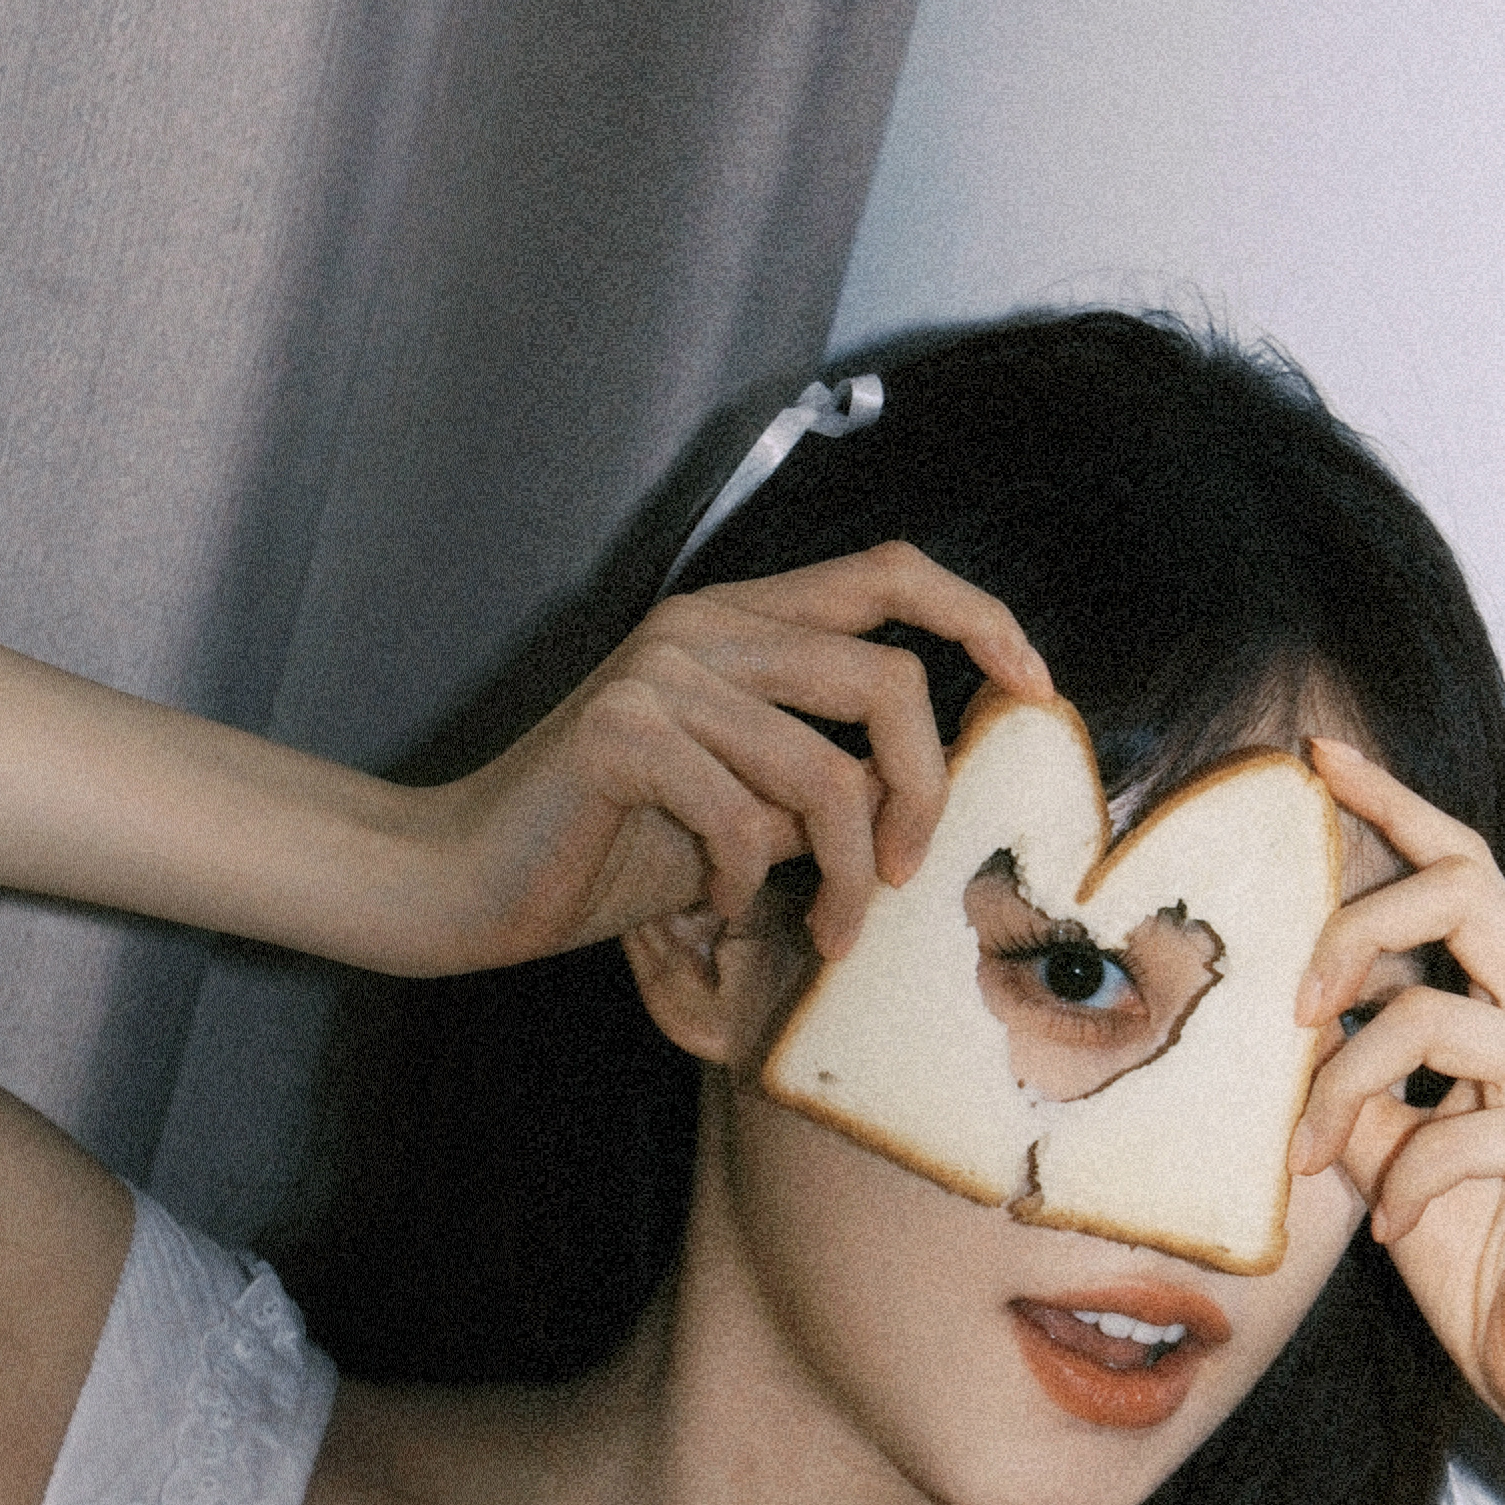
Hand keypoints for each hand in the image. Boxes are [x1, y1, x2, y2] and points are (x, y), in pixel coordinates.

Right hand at [402, 546, 1051, 970]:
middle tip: (901, 882)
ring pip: (826, 773)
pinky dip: (745, 887)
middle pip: (888, 679)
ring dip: (842, 877)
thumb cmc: (609, 850)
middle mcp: (705, 626)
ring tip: (821, 932)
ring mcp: (661, 673)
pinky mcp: (621, 736)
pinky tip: (717, 910)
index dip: (980, 617)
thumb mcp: (744, 811)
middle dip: (922, 796)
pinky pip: (742, 822)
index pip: (891, 572)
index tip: (1036, 689)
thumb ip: (823, 783)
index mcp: (741, 622)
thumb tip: (921, 795)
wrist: (469, 880)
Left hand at [1288, 740, 1504, 1474]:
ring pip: (1434, 1014)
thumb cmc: (1484, 1262)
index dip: (1390, 806)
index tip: (1316, 759)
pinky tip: (1396, 1230)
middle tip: (1292, 1004)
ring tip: (1306, 1162)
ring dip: (1342, 1088)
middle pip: (1461, 889)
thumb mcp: (1391, 1155)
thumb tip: (1285, 1030)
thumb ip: (1354, 1080)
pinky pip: (1456, 1126)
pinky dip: (1404, 1182)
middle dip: (1355, 924)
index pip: (1460, 871)